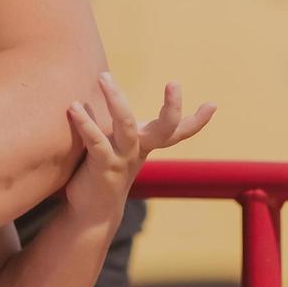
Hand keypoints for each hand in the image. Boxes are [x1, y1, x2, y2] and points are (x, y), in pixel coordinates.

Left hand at [63, 72, 214, 221]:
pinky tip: (73, 107)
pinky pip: (96, 142)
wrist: (92, 211)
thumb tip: (110, 88)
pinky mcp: (103, 167)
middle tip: (175, 82)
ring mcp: (122, 159)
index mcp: (145, 144)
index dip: (196, 121)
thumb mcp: (117, 144)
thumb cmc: (103, 168)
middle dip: (172, 107)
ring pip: (126, 126)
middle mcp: (138, 150)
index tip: (213, 104)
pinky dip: (85, 123)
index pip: (176, 131)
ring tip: (104, 75)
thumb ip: (119, 124)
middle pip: (164, 128)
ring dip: (116, 100)